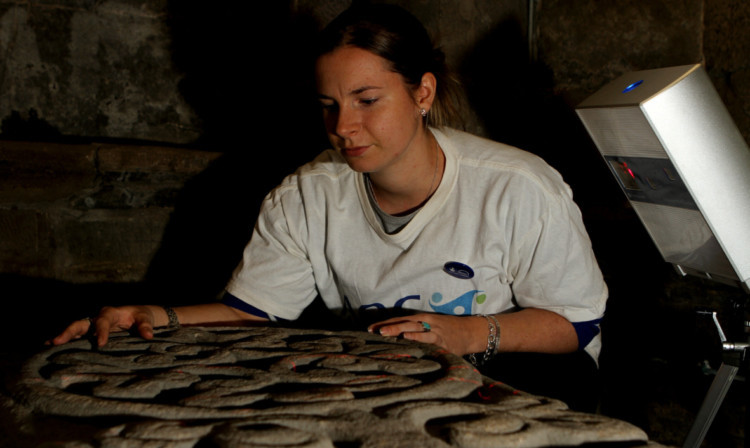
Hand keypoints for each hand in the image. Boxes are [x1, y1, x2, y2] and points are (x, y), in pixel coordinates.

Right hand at [48, 305, 158, 346]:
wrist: (138, 315)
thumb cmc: (141, 316)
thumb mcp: (145, 319)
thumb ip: (145, 326)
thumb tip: (148, 336)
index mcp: (110, 312)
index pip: (103, 322)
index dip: (101, 332)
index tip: (100, 344)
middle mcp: (97, 317)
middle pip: (80, 323)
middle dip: (68, 332)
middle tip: (56, 341)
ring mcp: (91, 325)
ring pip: (74, 330)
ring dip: (62, 338)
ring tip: (47, 347)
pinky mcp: (89, 333)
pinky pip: (75, 337)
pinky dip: (65, 342)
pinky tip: (51, 350)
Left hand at [368, 313, 485, 355]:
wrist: (470, 332)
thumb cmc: (447, 330)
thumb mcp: (430, 326)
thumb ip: (415, 331)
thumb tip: (395, 339)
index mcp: (421, 318)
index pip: (400, 320)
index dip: (385, 324)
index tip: (370, 329)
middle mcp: (426, 322)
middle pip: (404, 323)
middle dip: (389, 327)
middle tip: (374, 331)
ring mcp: (434, 331)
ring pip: (414, 329)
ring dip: (400, 331)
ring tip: (386, 333)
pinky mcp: (442, 341)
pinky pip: (428, 339)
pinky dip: (418, 338)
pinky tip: (408, 339)